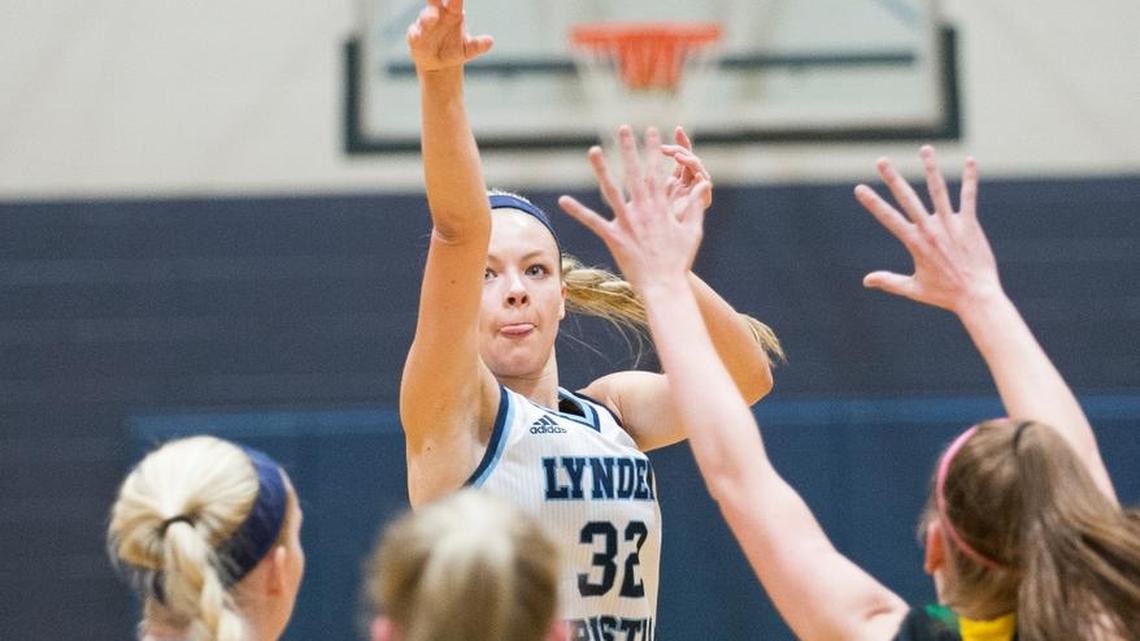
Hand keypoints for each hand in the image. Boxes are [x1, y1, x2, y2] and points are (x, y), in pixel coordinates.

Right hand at [406, 0, 492, 72]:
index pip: (455, 0)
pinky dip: (415, 33)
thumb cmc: (454, 50)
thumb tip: (490, 42)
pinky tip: (416, 34)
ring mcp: (425, 24)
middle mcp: (438, 14)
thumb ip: (477, 46)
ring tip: (433, 18)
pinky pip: (414, 33)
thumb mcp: (468, 50)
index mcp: (453, 12)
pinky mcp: (415, 36)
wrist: (440, 65)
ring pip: (425, 16)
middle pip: (435, 1)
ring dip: (428, 17)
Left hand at [558, 126, 710, 290]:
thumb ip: (695, 206)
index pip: (657, 171)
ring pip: (612, 191)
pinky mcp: (614, 238)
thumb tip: (704, 185)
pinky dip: (578, 211)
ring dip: (601, 169)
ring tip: (592, 150)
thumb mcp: (692, 231)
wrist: (665, 285)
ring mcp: (627, 223)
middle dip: (628, 149)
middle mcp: (643, 210)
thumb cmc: (679, 260)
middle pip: (634, 173)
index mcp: (661, 206)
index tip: (651, 130)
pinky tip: (563, 200)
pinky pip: (593, 222)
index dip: (653, 150)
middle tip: (623, 128)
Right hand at [854, 146, 1002, 313]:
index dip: (873, 203)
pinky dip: (969, 179)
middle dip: (893, 178)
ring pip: (938, 191)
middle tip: (881, 161)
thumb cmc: (944, 295)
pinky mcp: (969, 224)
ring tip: (925, 149)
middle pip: (908, 199)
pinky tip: (969, 161)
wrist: (976, 296)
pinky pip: (968, 197)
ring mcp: (950, 225)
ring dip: (931, 168)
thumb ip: (889, 281)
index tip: (860, 188)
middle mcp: (930, 230)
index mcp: (915, 243)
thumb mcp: (913, 289)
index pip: (888, 218)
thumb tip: (866, 280)